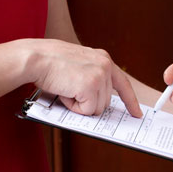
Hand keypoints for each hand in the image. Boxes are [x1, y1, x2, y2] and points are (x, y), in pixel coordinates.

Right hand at [27, 39, 141, 116]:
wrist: (36, 58)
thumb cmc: (49, 62)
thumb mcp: (78, 64)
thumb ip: (92, 77)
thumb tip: (98, 103)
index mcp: (103, 58)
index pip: (123, 83)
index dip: (130, 101)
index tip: (137, 113)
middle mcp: (105, 65)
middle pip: (106, 101)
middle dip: (88, 102)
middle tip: (70, 89)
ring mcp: (99, 75)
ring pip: (97, 108)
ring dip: (79, 104)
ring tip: (66, 88)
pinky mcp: (90, 86)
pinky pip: (86, 110)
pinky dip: (73, 107)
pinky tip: (65, 92)